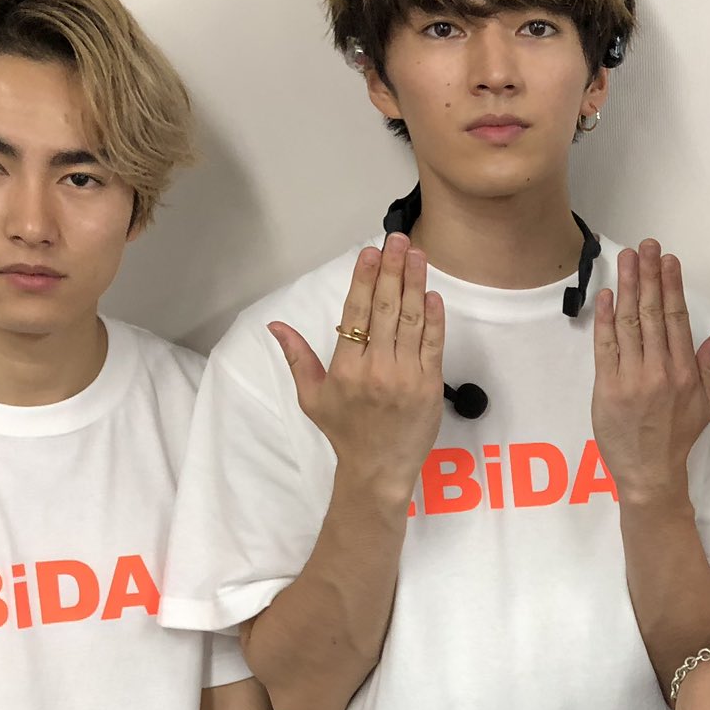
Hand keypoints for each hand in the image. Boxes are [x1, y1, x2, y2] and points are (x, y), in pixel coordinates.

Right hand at [270, 233, 445, 497]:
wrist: (378, 470)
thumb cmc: (345, 433)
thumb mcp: (313, 397)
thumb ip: (297, 358)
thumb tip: (275, 326)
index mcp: (346, 368)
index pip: (356, 314)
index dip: (364, 280)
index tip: (370, 252)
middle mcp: (376, 369)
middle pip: (386, 310)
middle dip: (392, 270)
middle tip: (398, 239)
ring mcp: (406, 377)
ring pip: (412, 322)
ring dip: (415, 284)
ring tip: (418, 254)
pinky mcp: (430, 386)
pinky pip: (433, 346)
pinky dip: (434, 319)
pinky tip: (432, 294)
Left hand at [592, 240, 709, 503]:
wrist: (650, 472)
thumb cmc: (677, 438)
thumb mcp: (706, 404)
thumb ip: (709, 366)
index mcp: (685, 372)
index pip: (677, 319)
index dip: (671, 286)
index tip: (668, 261)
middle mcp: (660, 370)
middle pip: (653, 313)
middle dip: (649, 275)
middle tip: (647, 246)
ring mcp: (632, 378)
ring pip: (629, 323)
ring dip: (627, 287)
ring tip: (627, 258)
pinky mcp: (607, 388)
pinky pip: (605, 346)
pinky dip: (605, 318)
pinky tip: (608, 295)